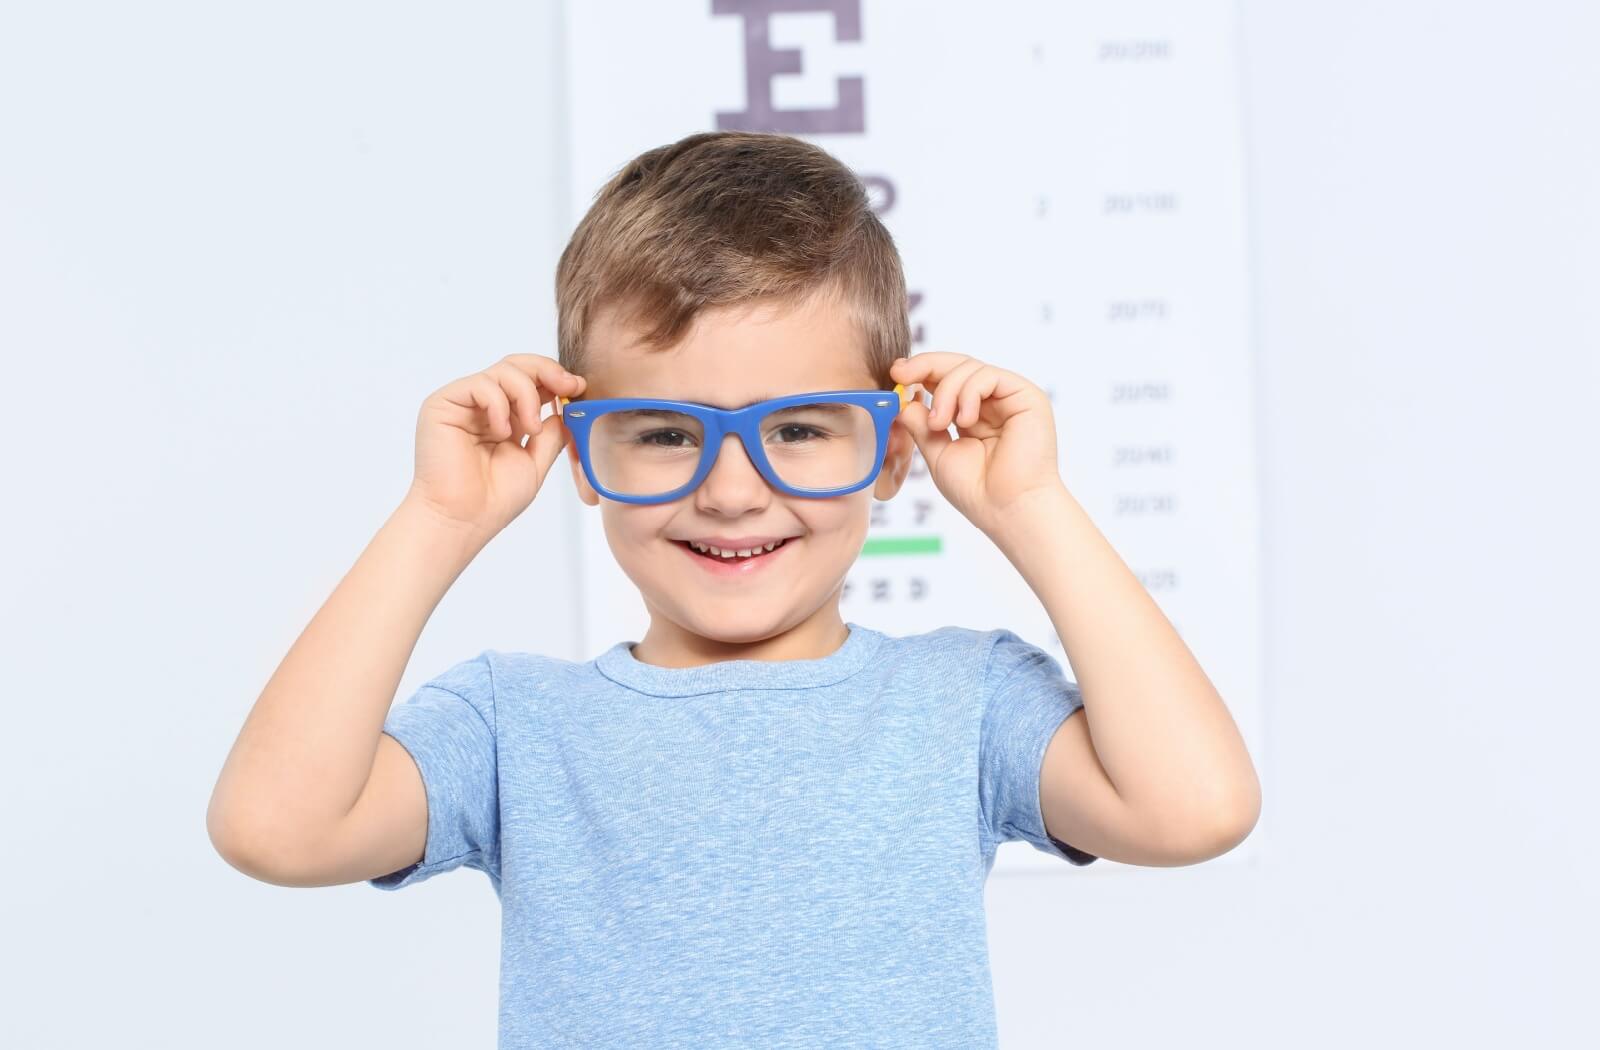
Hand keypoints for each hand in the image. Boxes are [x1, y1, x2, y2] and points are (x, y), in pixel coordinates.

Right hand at [404, 353, 586, 538]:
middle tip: (567, 387)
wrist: (462, 520)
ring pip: (502, 370)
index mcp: (507, 418)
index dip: (556, 378)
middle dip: (547, 371)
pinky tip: (502, 432)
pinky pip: (480, 385)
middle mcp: (484, 406)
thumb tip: (565, 409)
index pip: (532, 381)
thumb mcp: (536, 463)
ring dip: (527, 394)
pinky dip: (500, 404)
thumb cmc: (493, 500)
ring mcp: (463, 403)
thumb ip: (551, 435)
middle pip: (517, 365)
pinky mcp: (442, 404)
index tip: (578, 387)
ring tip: (530, 429)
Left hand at [889, 351, 1064, 534]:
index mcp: (972, 414)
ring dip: (945, 391)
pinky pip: (988, 376)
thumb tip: (901, 400)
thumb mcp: (938, 452)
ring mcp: (1009, 397)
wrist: (1008, 509)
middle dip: (925, 366)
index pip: (944, 379)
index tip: (896, 374)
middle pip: (956, 365)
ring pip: (969, 368)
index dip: (920, 371)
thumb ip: (921, 424)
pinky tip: (964, 420)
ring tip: (940, 423)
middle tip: (901, 375)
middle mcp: (992, 402)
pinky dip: (968, 393)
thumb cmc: (977, 490)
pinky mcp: (1026, 396)